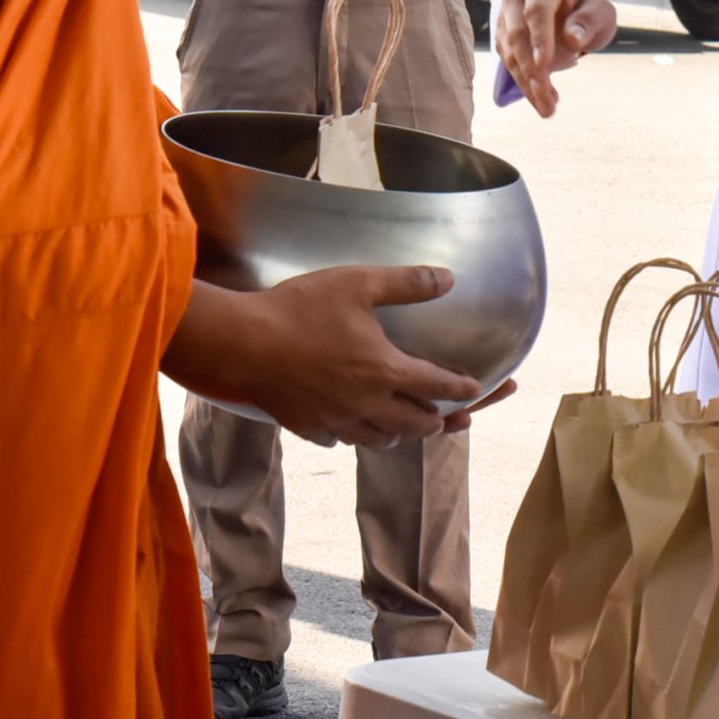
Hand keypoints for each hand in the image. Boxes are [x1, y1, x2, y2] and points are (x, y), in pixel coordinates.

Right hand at [163, 267, 484, 446]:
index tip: (476, 389)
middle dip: (434, 421)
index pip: (437, 384)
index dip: (461, 387)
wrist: (242, 343)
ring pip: (378, 438)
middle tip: (444, 419)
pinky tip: (348, 428)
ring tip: (401, 427)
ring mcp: (335, 419)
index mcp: (385, 370)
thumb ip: (407, 283)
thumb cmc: (301, 309)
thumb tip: (449, 278)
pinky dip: (350, 435)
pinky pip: (338, 440)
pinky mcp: (305, 426)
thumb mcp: (359, 283)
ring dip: (396, 433)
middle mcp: (366, 403)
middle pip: (413, 424)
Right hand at [493, 0, 616, 117]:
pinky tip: (542, 99)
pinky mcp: (502, 35)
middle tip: (547, 98)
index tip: (544, 65)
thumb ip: (590, 20)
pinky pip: (508, 62)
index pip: (537, 10)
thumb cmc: (587, 7)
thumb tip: (573, 37)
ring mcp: (505, 14)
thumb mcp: (600, 11)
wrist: (571, 7)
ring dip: (526, 82)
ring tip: (548, 107)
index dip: (539, 38)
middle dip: (530, 69)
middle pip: (517, 33)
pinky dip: (524, 83)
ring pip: (509, 51)